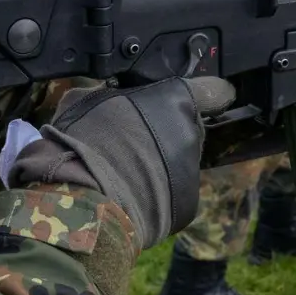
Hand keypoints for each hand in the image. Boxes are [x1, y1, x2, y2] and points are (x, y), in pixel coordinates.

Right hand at [9, 76, 234, 248]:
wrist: (84, 199)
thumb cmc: (83, 142)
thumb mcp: (86, 98)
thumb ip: (109, 91)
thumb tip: (108, 91)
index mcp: (175, 100)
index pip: (212, 89)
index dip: (208, 92)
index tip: (210, 95)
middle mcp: (191, 134)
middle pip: (187, 129)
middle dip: (165, 132)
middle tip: (132, 141)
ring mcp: (192, 171)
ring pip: (178, 161)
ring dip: (159, 163)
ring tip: (125, 171)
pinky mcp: (187, 205)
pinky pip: (172, 192)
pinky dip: (157, 192)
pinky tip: (130, 193)